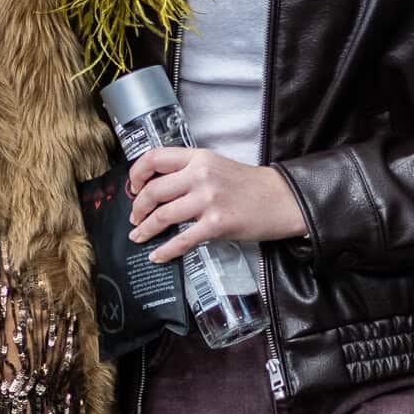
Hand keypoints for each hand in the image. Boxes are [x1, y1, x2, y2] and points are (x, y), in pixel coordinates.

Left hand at [127, 147, 305, 263]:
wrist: (281, 199)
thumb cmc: (249, 185)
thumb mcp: (216, 166)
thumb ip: (189, 171)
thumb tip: (157, 188)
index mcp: (199, 158)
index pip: (154, 158)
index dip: (136, 174)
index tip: (132, 188)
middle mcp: (201, 175)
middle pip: (153, 191)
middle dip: (137, 208)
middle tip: (134, 219)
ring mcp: (208, 200)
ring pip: (162, 216)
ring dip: (145, 230)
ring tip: (139, 237)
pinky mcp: (216, 224)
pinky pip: (182, 240)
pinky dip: (165, 251)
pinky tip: (158, 256)